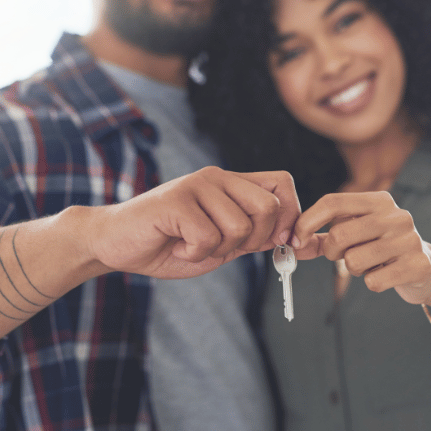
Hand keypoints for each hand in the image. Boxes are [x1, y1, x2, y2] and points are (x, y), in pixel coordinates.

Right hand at [88, 166, 299, 279]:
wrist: (116, 244)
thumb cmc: (169, 245)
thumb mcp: (224, 247)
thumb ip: (262, 241)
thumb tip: (314, 245)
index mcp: (232, 184)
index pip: (284, 183)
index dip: (290, 216)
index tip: (277, 245)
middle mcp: (217, 177)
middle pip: (269, 207)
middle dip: (254, 241)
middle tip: (224, 248)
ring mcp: (196, 185)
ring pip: (239, 227)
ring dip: (218, 251)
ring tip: (192, 245)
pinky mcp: (175, 201)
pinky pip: (207, 237)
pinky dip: (193, 253)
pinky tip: (175, 245)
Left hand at [292, 191, 430, 303]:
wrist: (428, 268)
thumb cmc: (380, 247)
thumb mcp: (356, 233)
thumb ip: (322, 237)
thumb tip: (292, 244)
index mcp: (379, 200)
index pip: (332, 202)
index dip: (307, 221)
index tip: (295, 240)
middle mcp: (396, 215)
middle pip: (339, 234)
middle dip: (331, 252)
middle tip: (342, 256)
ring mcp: (409, 240)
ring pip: (353, 261)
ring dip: (353, 269)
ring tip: (369, 264)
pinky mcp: (417, 266)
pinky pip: (373, 281)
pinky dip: (372, 283)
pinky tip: (385, 275)